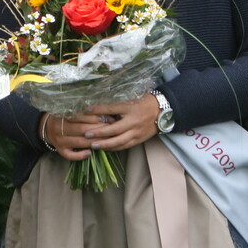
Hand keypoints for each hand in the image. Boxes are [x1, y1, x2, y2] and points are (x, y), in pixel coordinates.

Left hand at [40, 93, 159, 156]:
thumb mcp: (130, 98)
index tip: (85, 110)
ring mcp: (137, 131)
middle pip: (114, 129)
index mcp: (130, 107)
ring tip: (93, 145)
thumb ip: (116, 103)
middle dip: (99, 132)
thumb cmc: (143, 102)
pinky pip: (125, 146)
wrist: (162, 110)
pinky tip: (105, 148)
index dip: (98, 110)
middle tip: (86, 134)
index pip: (111, 109)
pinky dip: (114, 148)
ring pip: (119, 141)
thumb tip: (98, 104)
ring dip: (105, 144)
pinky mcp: (139, 139)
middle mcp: (134, 121)